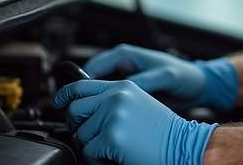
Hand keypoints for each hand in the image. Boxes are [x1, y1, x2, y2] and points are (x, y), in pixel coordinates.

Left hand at [53, 80, 216, 164]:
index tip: (57, 102)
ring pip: (80, 135)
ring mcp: (114, 116)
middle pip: (74, 110)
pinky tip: (115, 158)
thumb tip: (80, 107)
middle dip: (78, 128)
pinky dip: (97, 161)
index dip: (64, 95)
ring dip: (91, 147)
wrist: (185, 145)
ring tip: (112, 149)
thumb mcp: (139, 104)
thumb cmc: (164, 131)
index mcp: (123, 87)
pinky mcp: (112, 137)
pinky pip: (88, 153)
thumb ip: (112, 100)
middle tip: (93, 138)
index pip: (82, 85)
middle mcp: (117, 97)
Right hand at [85, 44, 237, 110]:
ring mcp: (124, 81)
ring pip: (99, 94)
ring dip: (95, 107)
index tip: (78, 102)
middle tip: (82, 115)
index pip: (92, 68)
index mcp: (124, 55)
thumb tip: (120, 92)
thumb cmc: (184, 75)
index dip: (82, 86)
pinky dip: (107, 112)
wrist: (198, 86)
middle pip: (91, 82)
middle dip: (86, 99)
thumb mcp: (164, 77)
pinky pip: (110, 103)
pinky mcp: (129, 95)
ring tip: (93, 121)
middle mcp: (121, 66)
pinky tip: (108, 122)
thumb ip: (142, 82)